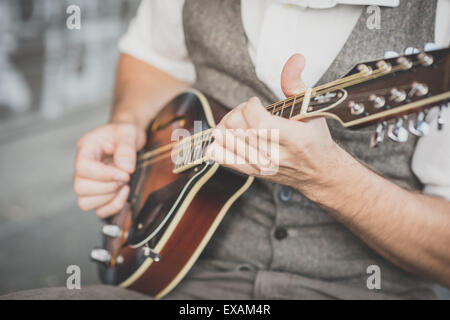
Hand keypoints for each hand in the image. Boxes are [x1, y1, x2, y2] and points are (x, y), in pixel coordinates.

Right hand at [74, 122, 145, 217]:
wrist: (127, 138)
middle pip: (81, 188)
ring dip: (109, 198)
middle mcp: (83, 168)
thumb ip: (126, 148)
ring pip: (85, 202)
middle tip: (125, 177)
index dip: (103, 175)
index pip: (82, 168)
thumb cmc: (124, 133)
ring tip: (124, 184)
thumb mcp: (128, 132)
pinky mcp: (98, 194)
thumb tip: (125, 168)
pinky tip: (124, 193)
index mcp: (86, 149)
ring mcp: (89, 182)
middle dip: (108, 187)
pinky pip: (98, 210)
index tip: (124, 174)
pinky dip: (112, 207)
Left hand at [205, 54, 345, 196]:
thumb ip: (296, 83)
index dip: (251, 106)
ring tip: (241, 122)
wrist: (318, 172)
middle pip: (237, 128)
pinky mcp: (252, 173)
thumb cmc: (314, 138)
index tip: (257, 103)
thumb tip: (295, 58)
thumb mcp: (311, 108)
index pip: (257, 121)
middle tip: (248, 111)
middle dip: (238, 111)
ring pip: (225, 141)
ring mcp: (262, 166)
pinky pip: (221, 157)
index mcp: (294, 139)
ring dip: (228, 125)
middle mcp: (276, 155)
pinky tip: (229, 136)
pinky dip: (218, 144)